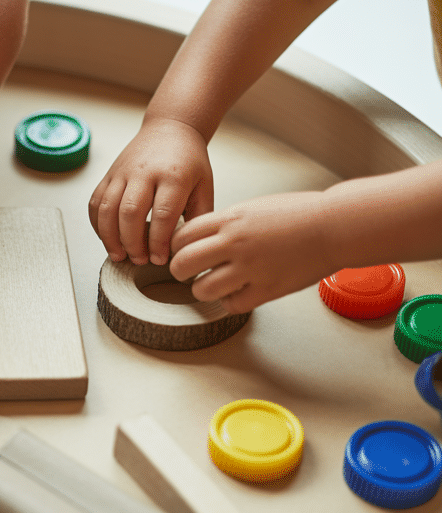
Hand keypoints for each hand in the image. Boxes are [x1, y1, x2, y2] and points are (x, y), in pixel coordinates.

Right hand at [89, 118, 213, 264]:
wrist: (169, 129)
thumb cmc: (189, 160)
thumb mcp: (204, 185)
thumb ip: (200, 215)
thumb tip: (192, 247)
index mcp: (173, 176)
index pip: (162, 214)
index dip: (158, 242)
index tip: (160, 258)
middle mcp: (144, 173)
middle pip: (130, 213)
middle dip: (132, 242)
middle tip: (140, 260)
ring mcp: (122, 173)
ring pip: (107, 209)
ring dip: (110, 237)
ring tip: (119, 255)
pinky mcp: (109, 175)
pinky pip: (96, 203)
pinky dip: (98, 225)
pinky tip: (107, 238)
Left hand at [169, 191, 336, 313]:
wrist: (335, 226)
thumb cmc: (299, 214)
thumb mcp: (253, 208)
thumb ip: (225, 224)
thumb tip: (201, 239)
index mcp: (230, 219)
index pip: (181, 235)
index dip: (176, 246)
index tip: (182, 251)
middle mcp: (235, 243)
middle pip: (182, 263)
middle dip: (180, 270)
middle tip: (188, 272)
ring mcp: (250, 267)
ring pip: (202, 289)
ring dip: (203, 290)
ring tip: (212, 285)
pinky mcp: (267, 289)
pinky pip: (232, 305)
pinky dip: (230, 302)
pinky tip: (239, 293)